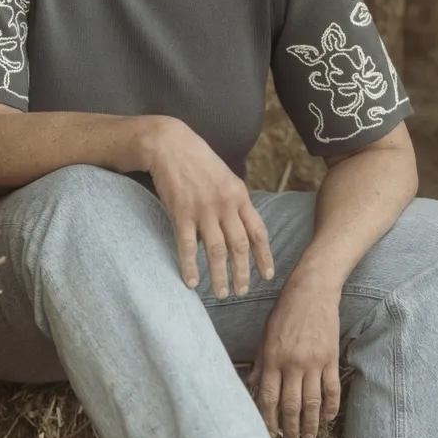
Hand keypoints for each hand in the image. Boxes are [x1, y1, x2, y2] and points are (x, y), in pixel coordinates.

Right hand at [144, 117, 274, 297]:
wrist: (170, 144)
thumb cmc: (198, 160)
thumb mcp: (226, 176)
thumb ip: (235, 201)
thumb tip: (242, 226)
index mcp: (239, 195)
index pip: (258, 231)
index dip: (264, 256)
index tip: (267, 275)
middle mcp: (225, 204)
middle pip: (239, 247)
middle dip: (242, 273)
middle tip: (242, 292)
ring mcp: (203, 209)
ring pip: (216, 251)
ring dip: (219, 276)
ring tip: (221, 293)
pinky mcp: (181, 212)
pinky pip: (187, 246)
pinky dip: (190, 266)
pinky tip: (191, 282)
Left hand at [248, 278, 340, 437]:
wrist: (311, 291)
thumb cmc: (285, 311)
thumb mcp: (266, 334)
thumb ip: (261, 361)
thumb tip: (254, 385)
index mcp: (273, 357)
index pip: (269, 397)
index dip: (269, 418)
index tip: (270, 431)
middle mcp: (293, 363)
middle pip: (291, 405)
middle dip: (291, 428)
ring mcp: (314, 362)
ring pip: (313, 403)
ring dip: (311, 424)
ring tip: (309, 436)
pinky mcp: (331, 358)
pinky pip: (332, 390)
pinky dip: (331, 407)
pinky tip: (328, 417)